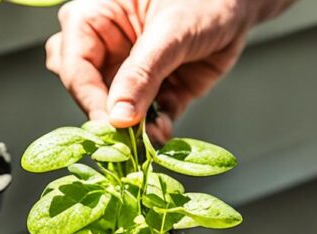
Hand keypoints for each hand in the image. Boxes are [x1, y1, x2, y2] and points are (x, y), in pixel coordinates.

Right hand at [46, 0, 291, 140]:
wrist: (241, 2)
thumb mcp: (169, 31)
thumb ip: (142, 74)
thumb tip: (118, 117)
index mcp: (92, 20)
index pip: (75, 67)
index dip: (89, 100)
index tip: (107, 126)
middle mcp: (105, 48)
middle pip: (88, 92)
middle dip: (106, 117)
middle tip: (124, 137)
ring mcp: (129, 73)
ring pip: (116, 112)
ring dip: (131, 130)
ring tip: (151, 135)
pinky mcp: (157, 92)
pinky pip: (147, 121)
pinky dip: (155, 131)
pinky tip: (164, 132)